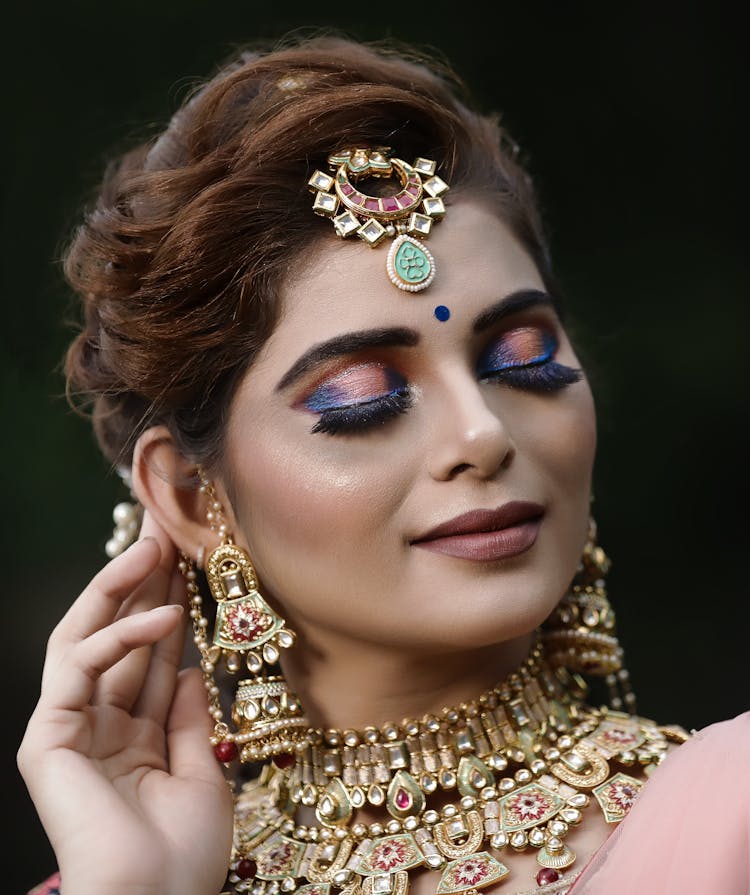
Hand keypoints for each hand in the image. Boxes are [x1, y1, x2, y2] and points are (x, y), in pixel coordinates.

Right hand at [17, 512, 233, 894]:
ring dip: (120, 588)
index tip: (190, 563)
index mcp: (130, 737)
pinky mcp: (47, 739)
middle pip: (115, 637)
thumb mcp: (202, 770)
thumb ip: (188, 717)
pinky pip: (79, 669)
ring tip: (157, 544)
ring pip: (85, 638)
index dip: (166, 608)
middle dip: (139, 584)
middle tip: (165, 531)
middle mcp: (96, 727)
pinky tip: (164, 614)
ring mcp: (68, 730)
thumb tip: (186, 666)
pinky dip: (120, 637)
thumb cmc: (184, 855)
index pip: (146, 657)